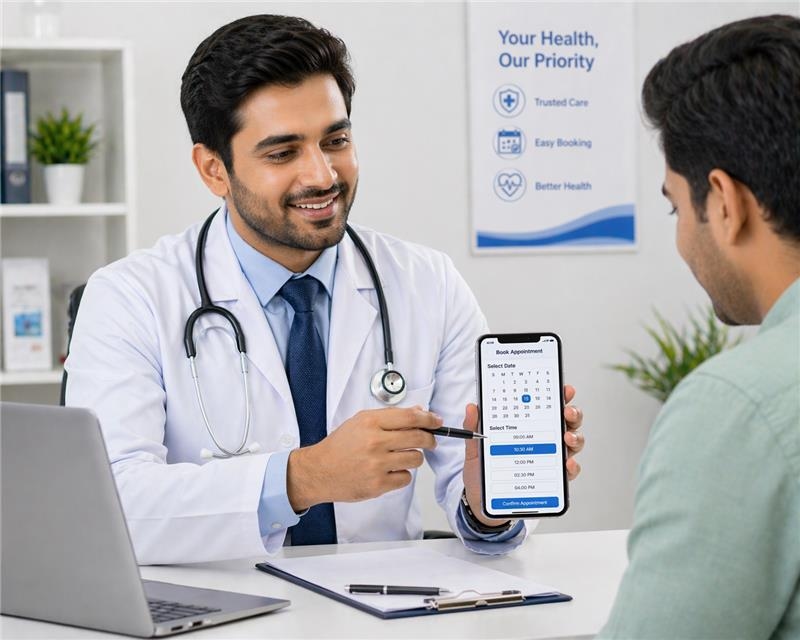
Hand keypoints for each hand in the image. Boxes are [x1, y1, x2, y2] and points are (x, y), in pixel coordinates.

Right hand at [286, 407, 439, 510]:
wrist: (319, 471)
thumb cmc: (340, 446)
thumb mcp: (361, 421)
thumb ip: (389, 417)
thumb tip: (418, 413)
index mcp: (371, 422)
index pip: (411, 417)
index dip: (429, 419)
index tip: (436, 421)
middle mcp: (375, 442)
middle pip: (419, 438)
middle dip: (429, 439)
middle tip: (430, 441)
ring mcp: (377, 465)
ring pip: (415, 460)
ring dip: (414, 458)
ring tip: (402, 457)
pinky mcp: (377, 485)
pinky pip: (405, 478)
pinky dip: (402, 475)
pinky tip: (390, 471)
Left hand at [461, 384, 584, 525]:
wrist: (481, 503)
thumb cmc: (481, 472)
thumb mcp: (475, 448)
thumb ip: (473, 428)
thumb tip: (472, 407)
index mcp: (526, 427)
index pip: (546, 407)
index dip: (559, 396)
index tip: (564, 389)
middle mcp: (543, 440)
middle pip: (566, 422)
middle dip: (572, 413)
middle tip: (567, 412)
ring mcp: (549, 458)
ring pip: (573, 443)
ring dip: (576, 437)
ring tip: (567, 437)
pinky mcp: (552, 480)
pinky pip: (569, 471)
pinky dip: (572, 467)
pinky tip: (567, 463)